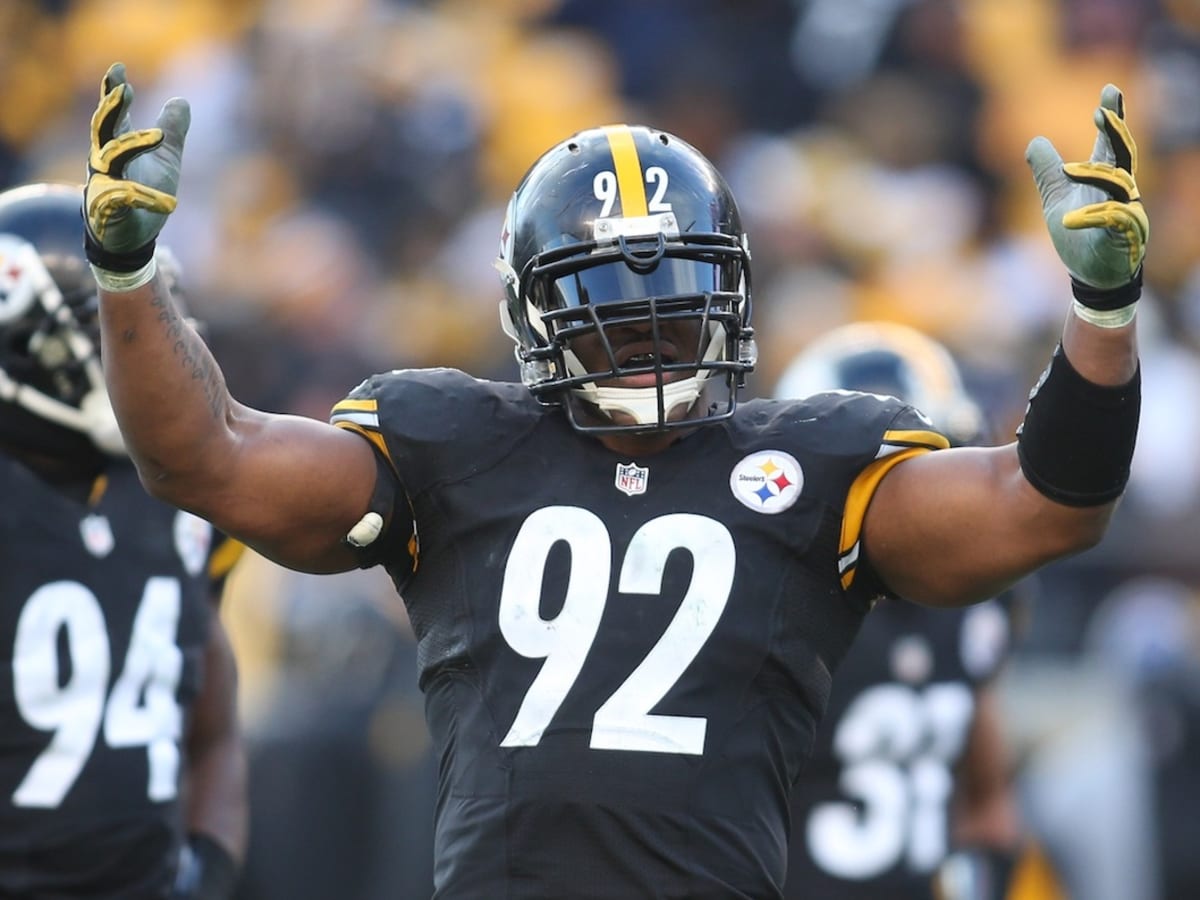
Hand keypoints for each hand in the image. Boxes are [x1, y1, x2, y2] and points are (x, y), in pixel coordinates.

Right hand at [85, 62, 189, 271]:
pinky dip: (144, 198)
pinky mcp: (110, 211)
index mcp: (117, 146)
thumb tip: (181, 100)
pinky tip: (168, 202)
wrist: (131, 238)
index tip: (119, 69)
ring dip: (133, 145)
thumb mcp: (164, 160)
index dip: (114, 92)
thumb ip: (172, 131)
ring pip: (112, 159)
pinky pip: (124, 200)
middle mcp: (105, 161)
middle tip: (125, 90)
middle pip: (104, 129)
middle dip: (113, 109)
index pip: (113, 115)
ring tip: (159, 136)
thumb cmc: (144, 193)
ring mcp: (104, 183)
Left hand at [1026, 84, 1148, 291]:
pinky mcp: (1124, 238)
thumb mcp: (1055, 198)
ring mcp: (1127, 213)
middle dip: (1115, 134)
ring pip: (1120, 186)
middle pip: (1123, 156)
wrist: (1089, 275)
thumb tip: (1034, 141)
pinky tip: (1072, 219)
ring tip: (1069, 170)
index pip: (1111, 143)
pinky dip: (1095, 217)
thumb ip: (1046, 171)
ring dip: (1096, 176)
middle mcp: (1121, 191)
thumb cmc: (1078, 234)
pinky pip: (1116, 222)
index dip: (1113, 118)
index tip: (1110, 91)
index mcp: (1105, 179)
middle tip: (1101, 113)